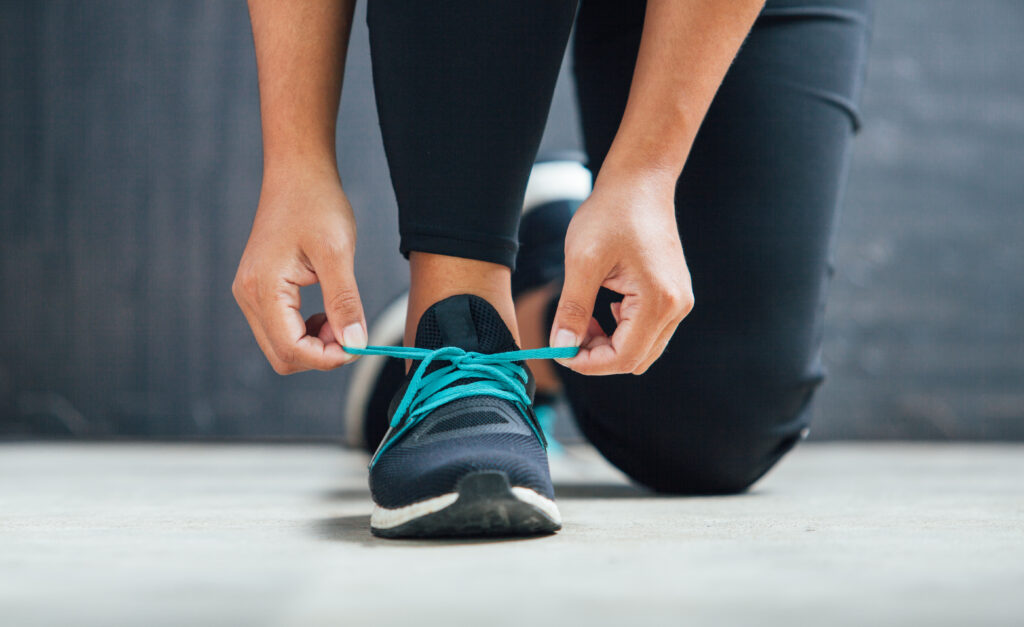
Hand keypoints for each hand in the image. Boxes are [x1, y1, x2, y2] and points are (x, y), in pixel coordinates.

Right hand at [232, 163, 365, 373]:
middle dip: (320, 355)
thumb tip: (355, 344)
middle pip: (283, 356)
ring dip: (315, 344)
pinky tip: (328, 312)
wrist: (298, 175)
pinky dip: (307, 332)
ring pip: (281, 346)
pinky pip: (281, 328)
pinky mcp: (259, 290)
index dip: (327, 358)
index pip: (291, 349)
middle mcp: (248, 296)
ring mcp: (250, 294)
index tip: (357, 346)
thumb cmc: (316, 205)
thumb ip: (345, 302)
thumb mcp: (337, 254)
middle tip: (351, 331)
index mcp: (262, 288)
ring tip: (341, 317)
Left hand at [550, 175, 693, 374]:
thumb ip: (573, 309)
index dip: (588, 363)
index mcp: (659, 301)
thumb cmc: (611, 214)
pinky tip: (601, 309)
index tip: (559, 352)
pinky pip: (648, 331)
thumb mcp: (582, 262)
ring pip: (642, 348)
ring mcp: (679, 302)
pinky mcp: (674, 296)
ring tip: (582, 319)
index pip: (624, 357)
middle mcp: (677, 307)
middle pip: (635, 359)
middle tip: (567, 336)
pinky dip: (621, 331)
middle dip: (597, 356)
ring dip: (609, 344)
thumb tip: (561, 347)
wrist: (640, 183)